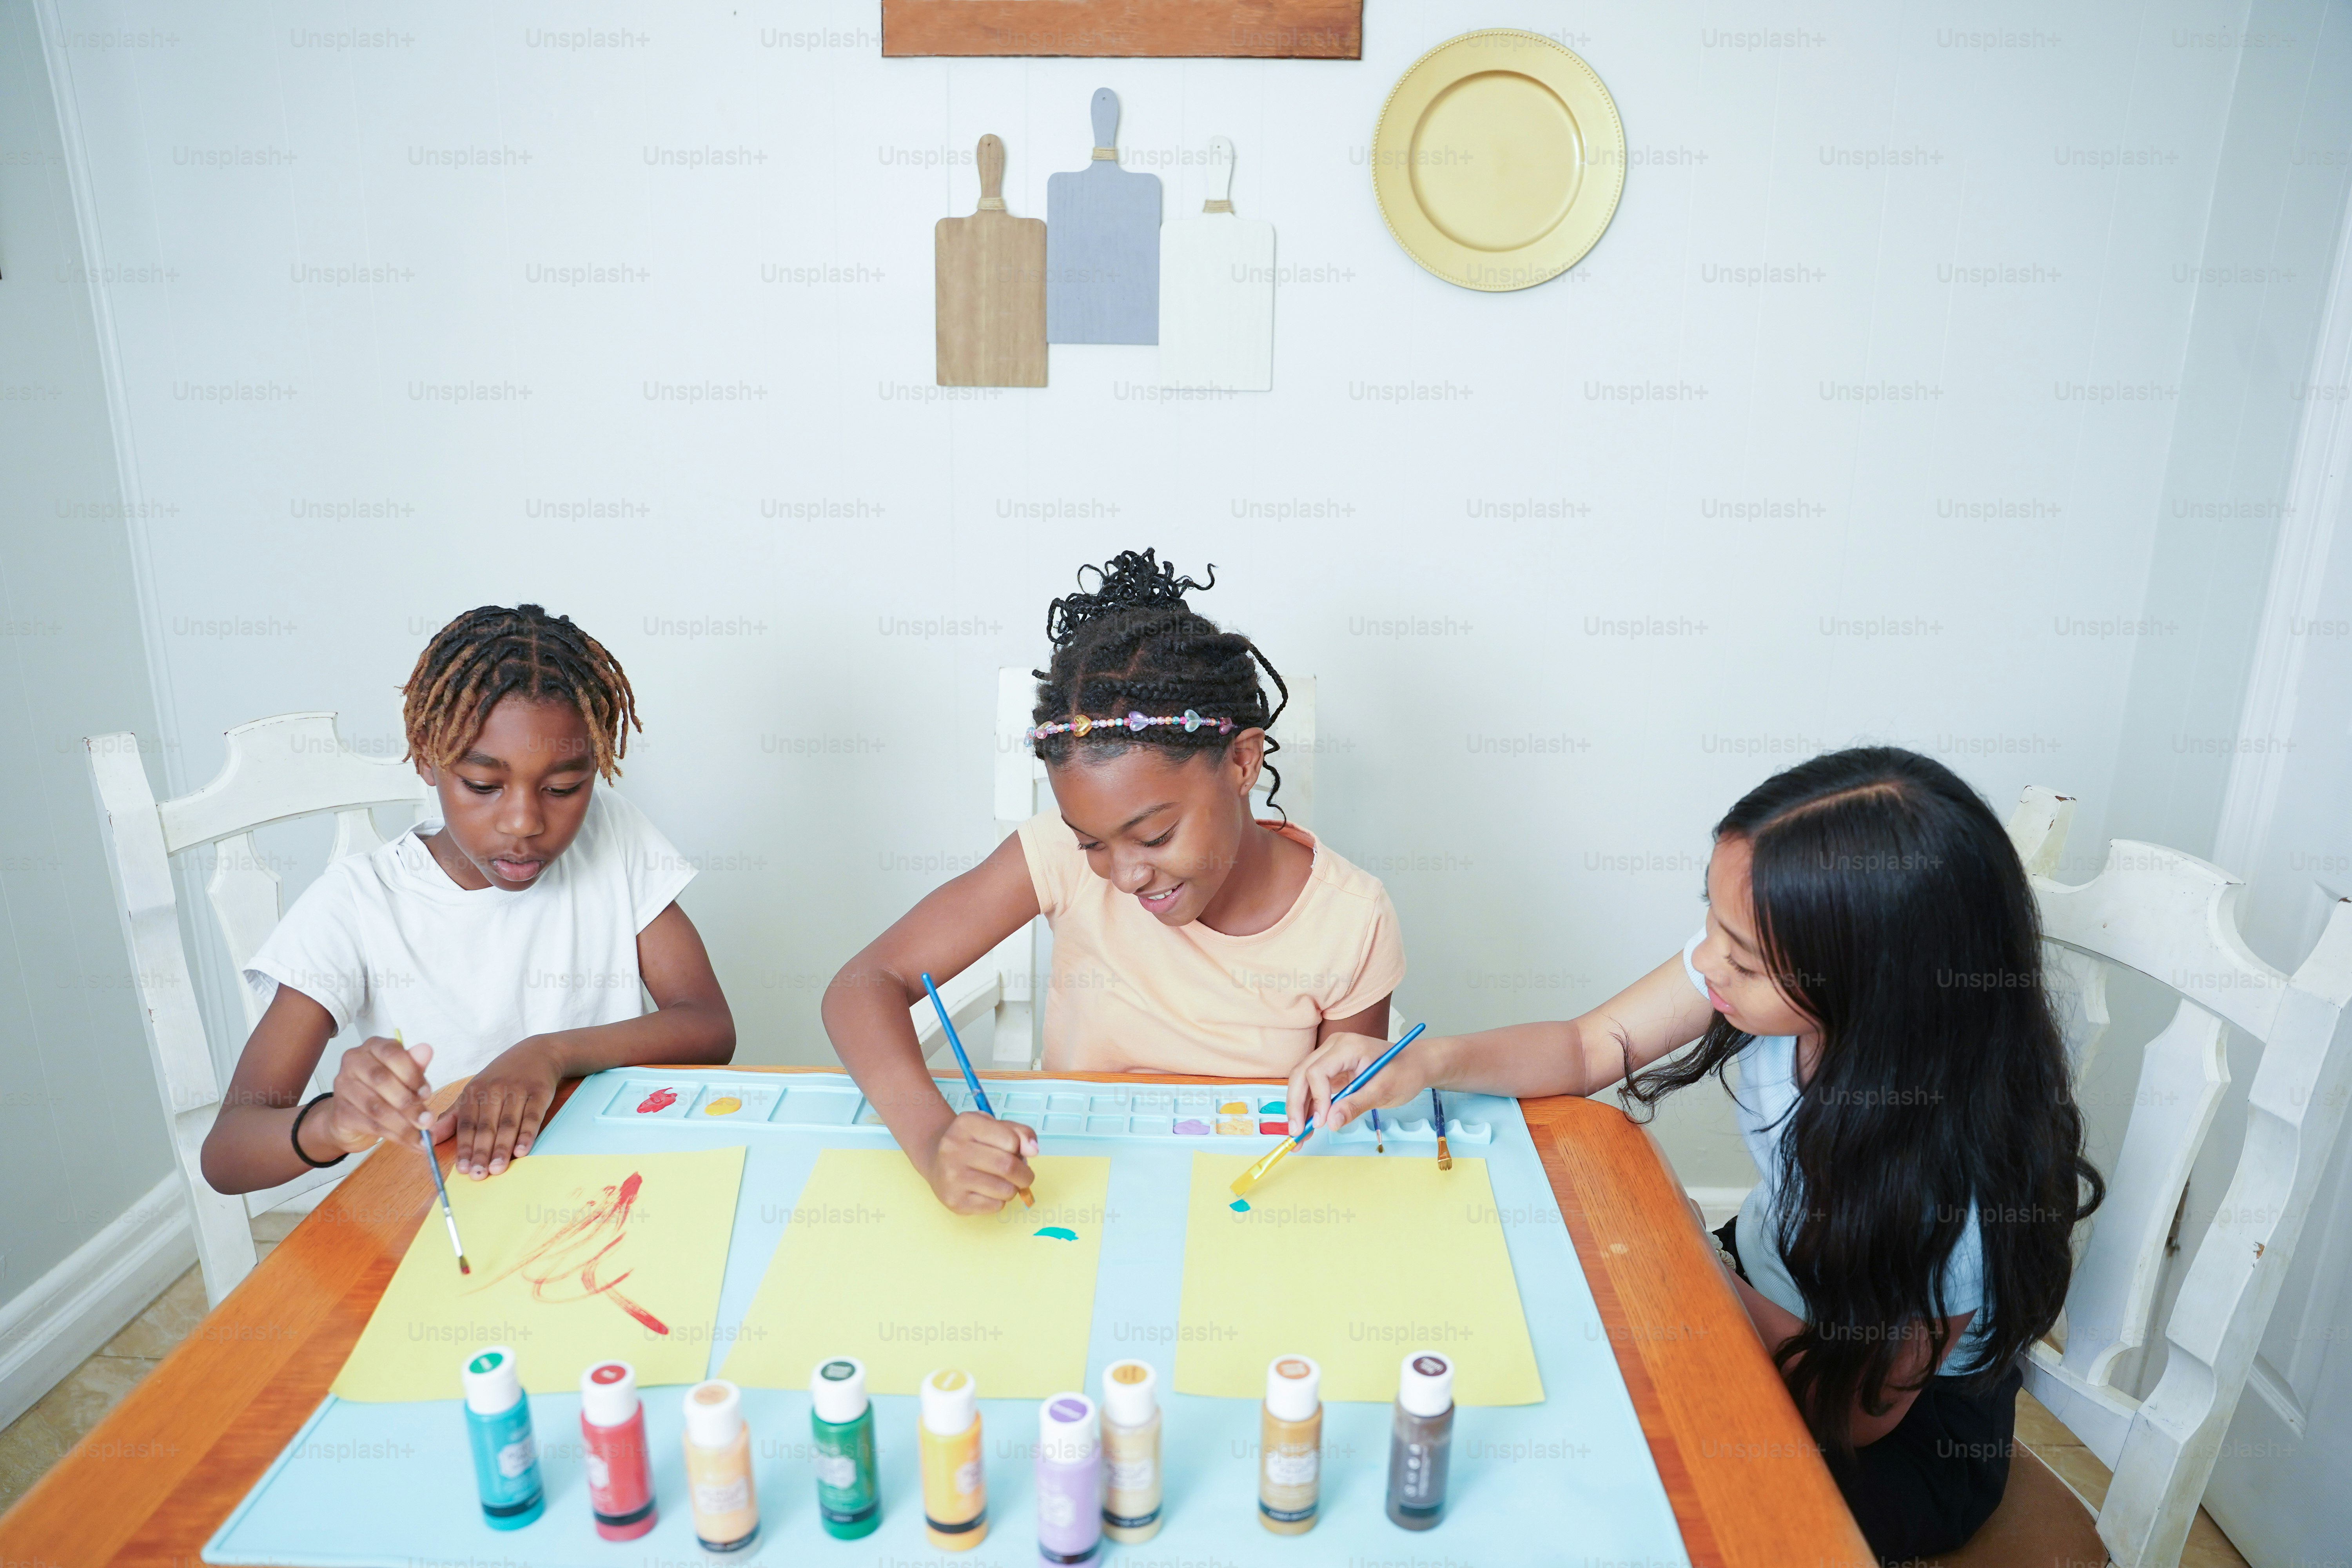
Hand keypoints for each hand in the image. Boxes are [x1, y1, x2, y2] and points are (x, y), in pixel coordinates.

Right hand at [319, 1036, 437, 1154]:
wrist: (350, 1116)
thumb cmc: (382, 1090)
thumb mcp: (403, 1075)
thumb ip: (415, 1065)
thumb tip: (426, 1050)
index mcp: (372, 1047)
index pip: (391, 1052)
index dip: (411, 1073)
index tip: (427, 1093)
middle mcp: (353, 1063)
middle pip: (381, 1080)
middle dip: (408, 1103)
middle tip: (428, 1119)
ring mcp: (343, 1088)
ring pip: (376, 1107)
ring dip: (404, 1124)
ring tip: (423, 1135)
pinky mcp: (341, 1113)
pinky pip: (371, 1125)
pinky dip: (396, 1135)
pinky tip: (412, 1142)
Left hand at [449, 1038, 561, 1177]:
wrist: (538, 1052)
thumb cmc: (502, 1078)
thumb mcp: (474, 1091)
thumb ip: (454, 1117)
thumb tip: (429, 1139)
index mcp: (475, 1091)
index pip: (467, 1123)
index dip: (464, 1147)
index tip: (461, 1169)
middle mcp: (495, 1089)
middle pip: (487, 1126)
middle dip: (481, 1152)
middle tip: (478, 1175)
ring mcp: (518, 1090)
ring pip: (508, 1124)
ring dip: (502, 1148)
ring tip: (497, 1169)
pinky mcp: (540, 1092)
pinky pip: (533, 1116)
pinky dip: (527, 1134)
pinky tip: (522, 1151)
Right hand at [922, 1112, 1036, 1214]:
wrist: (936, 1159)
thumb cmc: (972, 1142)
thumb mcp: (994, 1126)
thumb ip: (1019, 1133)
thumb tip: (1033, 1150)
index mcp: (966, 1124)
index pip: (1011, 1140)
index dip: (1021, 1148)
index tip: (1018, 1151)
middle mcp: (954, 1149)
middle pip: (1008, 1167)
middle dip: (1025, 1174)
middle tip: (1024, 1176)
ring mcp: (952, 1177)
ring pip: (1005, 1190)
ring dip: (1013, 1189)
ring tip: (1003, 1182)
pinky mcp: (955, 1201)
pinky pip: (995, 1206)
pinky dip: (1000, 1200)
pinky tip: (988, 1191)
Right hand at [1287, 1030, 1433, 1135]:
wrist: (1416, 1064)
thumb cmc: (1405, 1072)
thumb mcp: (1384, 1090)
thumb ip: (1356, 1105)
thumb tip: (1331, 1123)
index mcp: (1347, 1046)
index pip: (1317, 1071)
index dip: (1316, 1098)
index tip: (1323, 1123)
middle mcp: (1333, 1048)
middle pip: (1301, 1074)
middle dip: (1296, 1105)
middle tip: (1297, 1133)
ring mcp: (1330, 1059)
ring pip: (1302, 1082)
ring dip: (1299, 1109)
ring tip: (1299, 1136)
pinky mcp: (1331, 1072)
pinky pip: (1313, 1089)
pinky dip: (1310, 1108)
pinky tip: (1309, 1127)